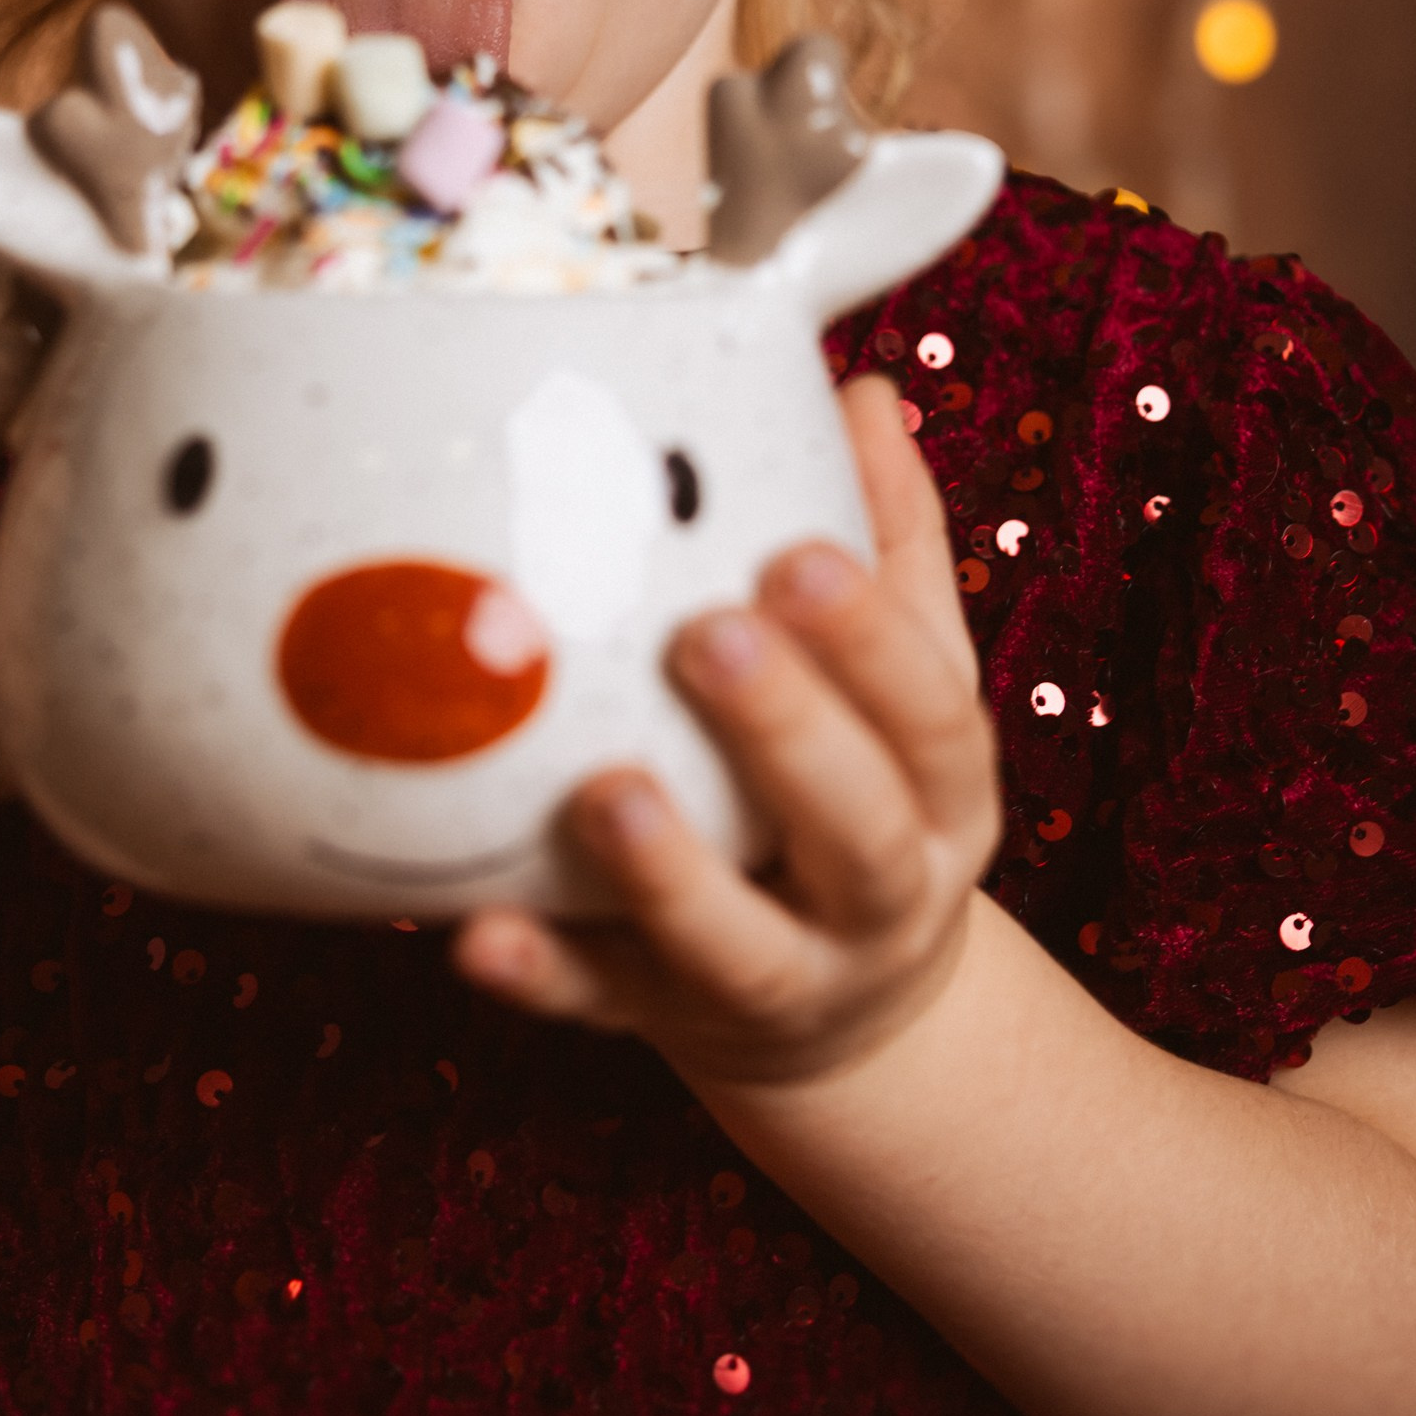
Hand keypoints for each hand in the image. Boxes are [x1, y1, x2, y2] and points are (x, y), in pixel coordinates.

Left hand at [454, 379, 1000, 1092]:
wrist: (856, 1011)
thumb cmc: (863, 793)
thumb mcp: (910, 684)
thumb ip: (888, 547)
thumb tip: (858, 392)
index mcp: (942, 790)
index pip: (926, 710)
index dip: (867, 637)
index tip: (795, 556)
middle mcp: (880, 894)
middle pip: (854, 825)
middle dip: (784, 731)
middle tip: (702, 634)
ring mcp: (782, 974)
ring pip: (736, 943)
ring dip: (669, 873)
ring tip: (600, 792)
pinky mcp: (671, 1023)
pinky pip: (603, 1006)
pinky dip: (543, 973)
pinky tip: (474, 930)